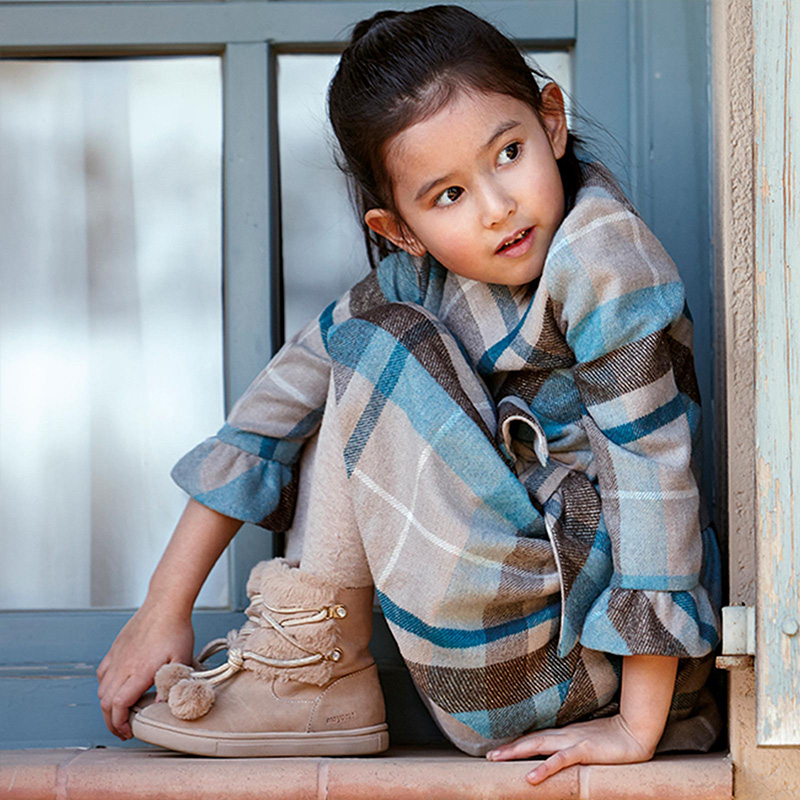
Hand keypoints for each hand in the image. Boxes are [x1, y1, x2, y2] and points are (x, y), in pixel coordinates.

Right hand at [97, 602, 193, 739]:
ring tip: (120, 713)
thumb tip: (164, 706)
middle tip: (123, 730)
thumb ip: (172, 685)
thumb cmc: (176, 630)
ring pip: (102, 689)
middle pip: (106, 702)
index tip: (127, 732)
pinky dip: (105, 687)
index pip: (118, 706)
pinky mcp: (116, 649)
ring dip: (108, 705)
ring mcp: (117, 657)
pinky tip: (115, 689)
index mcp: (138, 672)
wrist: (166, 604)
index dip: (119, 724)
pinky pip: (102, 673)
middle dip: (111, 721)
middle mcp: (123, 666)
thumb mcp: (181, 660)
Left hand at [486, 714, 657, 784]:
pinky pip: (560, 760)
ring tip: (497, 759)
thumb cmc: (613, 738)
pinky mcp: (584, 750)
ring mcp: (572, 741)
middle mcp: (563, 735)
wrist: (635, 731)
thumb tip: (558, 755)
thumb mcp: (588, 744)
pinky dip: (544, 768)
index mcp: (564, 734)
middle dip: (508, 748)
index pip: (535, 738)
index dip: (516, 744)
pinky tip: (530, 777)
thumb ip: (573, 748)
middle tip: (488, 756)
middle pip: (530, 740)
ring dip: (516, 752)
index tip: (498, 750)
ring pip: (538, 745)